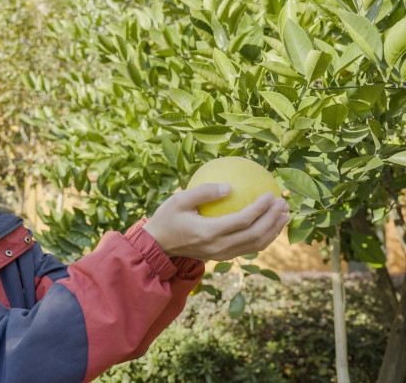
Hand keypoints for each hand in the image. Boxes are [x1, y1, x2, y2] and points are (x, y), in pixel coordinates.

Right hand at [141, 183, 289, 260]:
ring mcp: (221, 254)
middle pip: (254, 235)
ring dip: (273, 230)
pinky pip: (249, 248)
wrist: (158, 244)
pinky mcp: (223, 256)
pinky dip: (263, 237)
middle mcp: (218, 247)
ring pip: (255, 245)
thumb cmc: (167, 218)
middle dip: (273, 219)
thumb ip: (203, 192)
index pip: (242, 221)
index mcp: (209, 232)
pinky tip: (270, 225)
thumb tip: (230, 186)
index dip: (260, 208)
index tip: (270, 194)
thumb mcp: (179, 199)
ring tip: (284, 215)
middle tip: (283, 203)